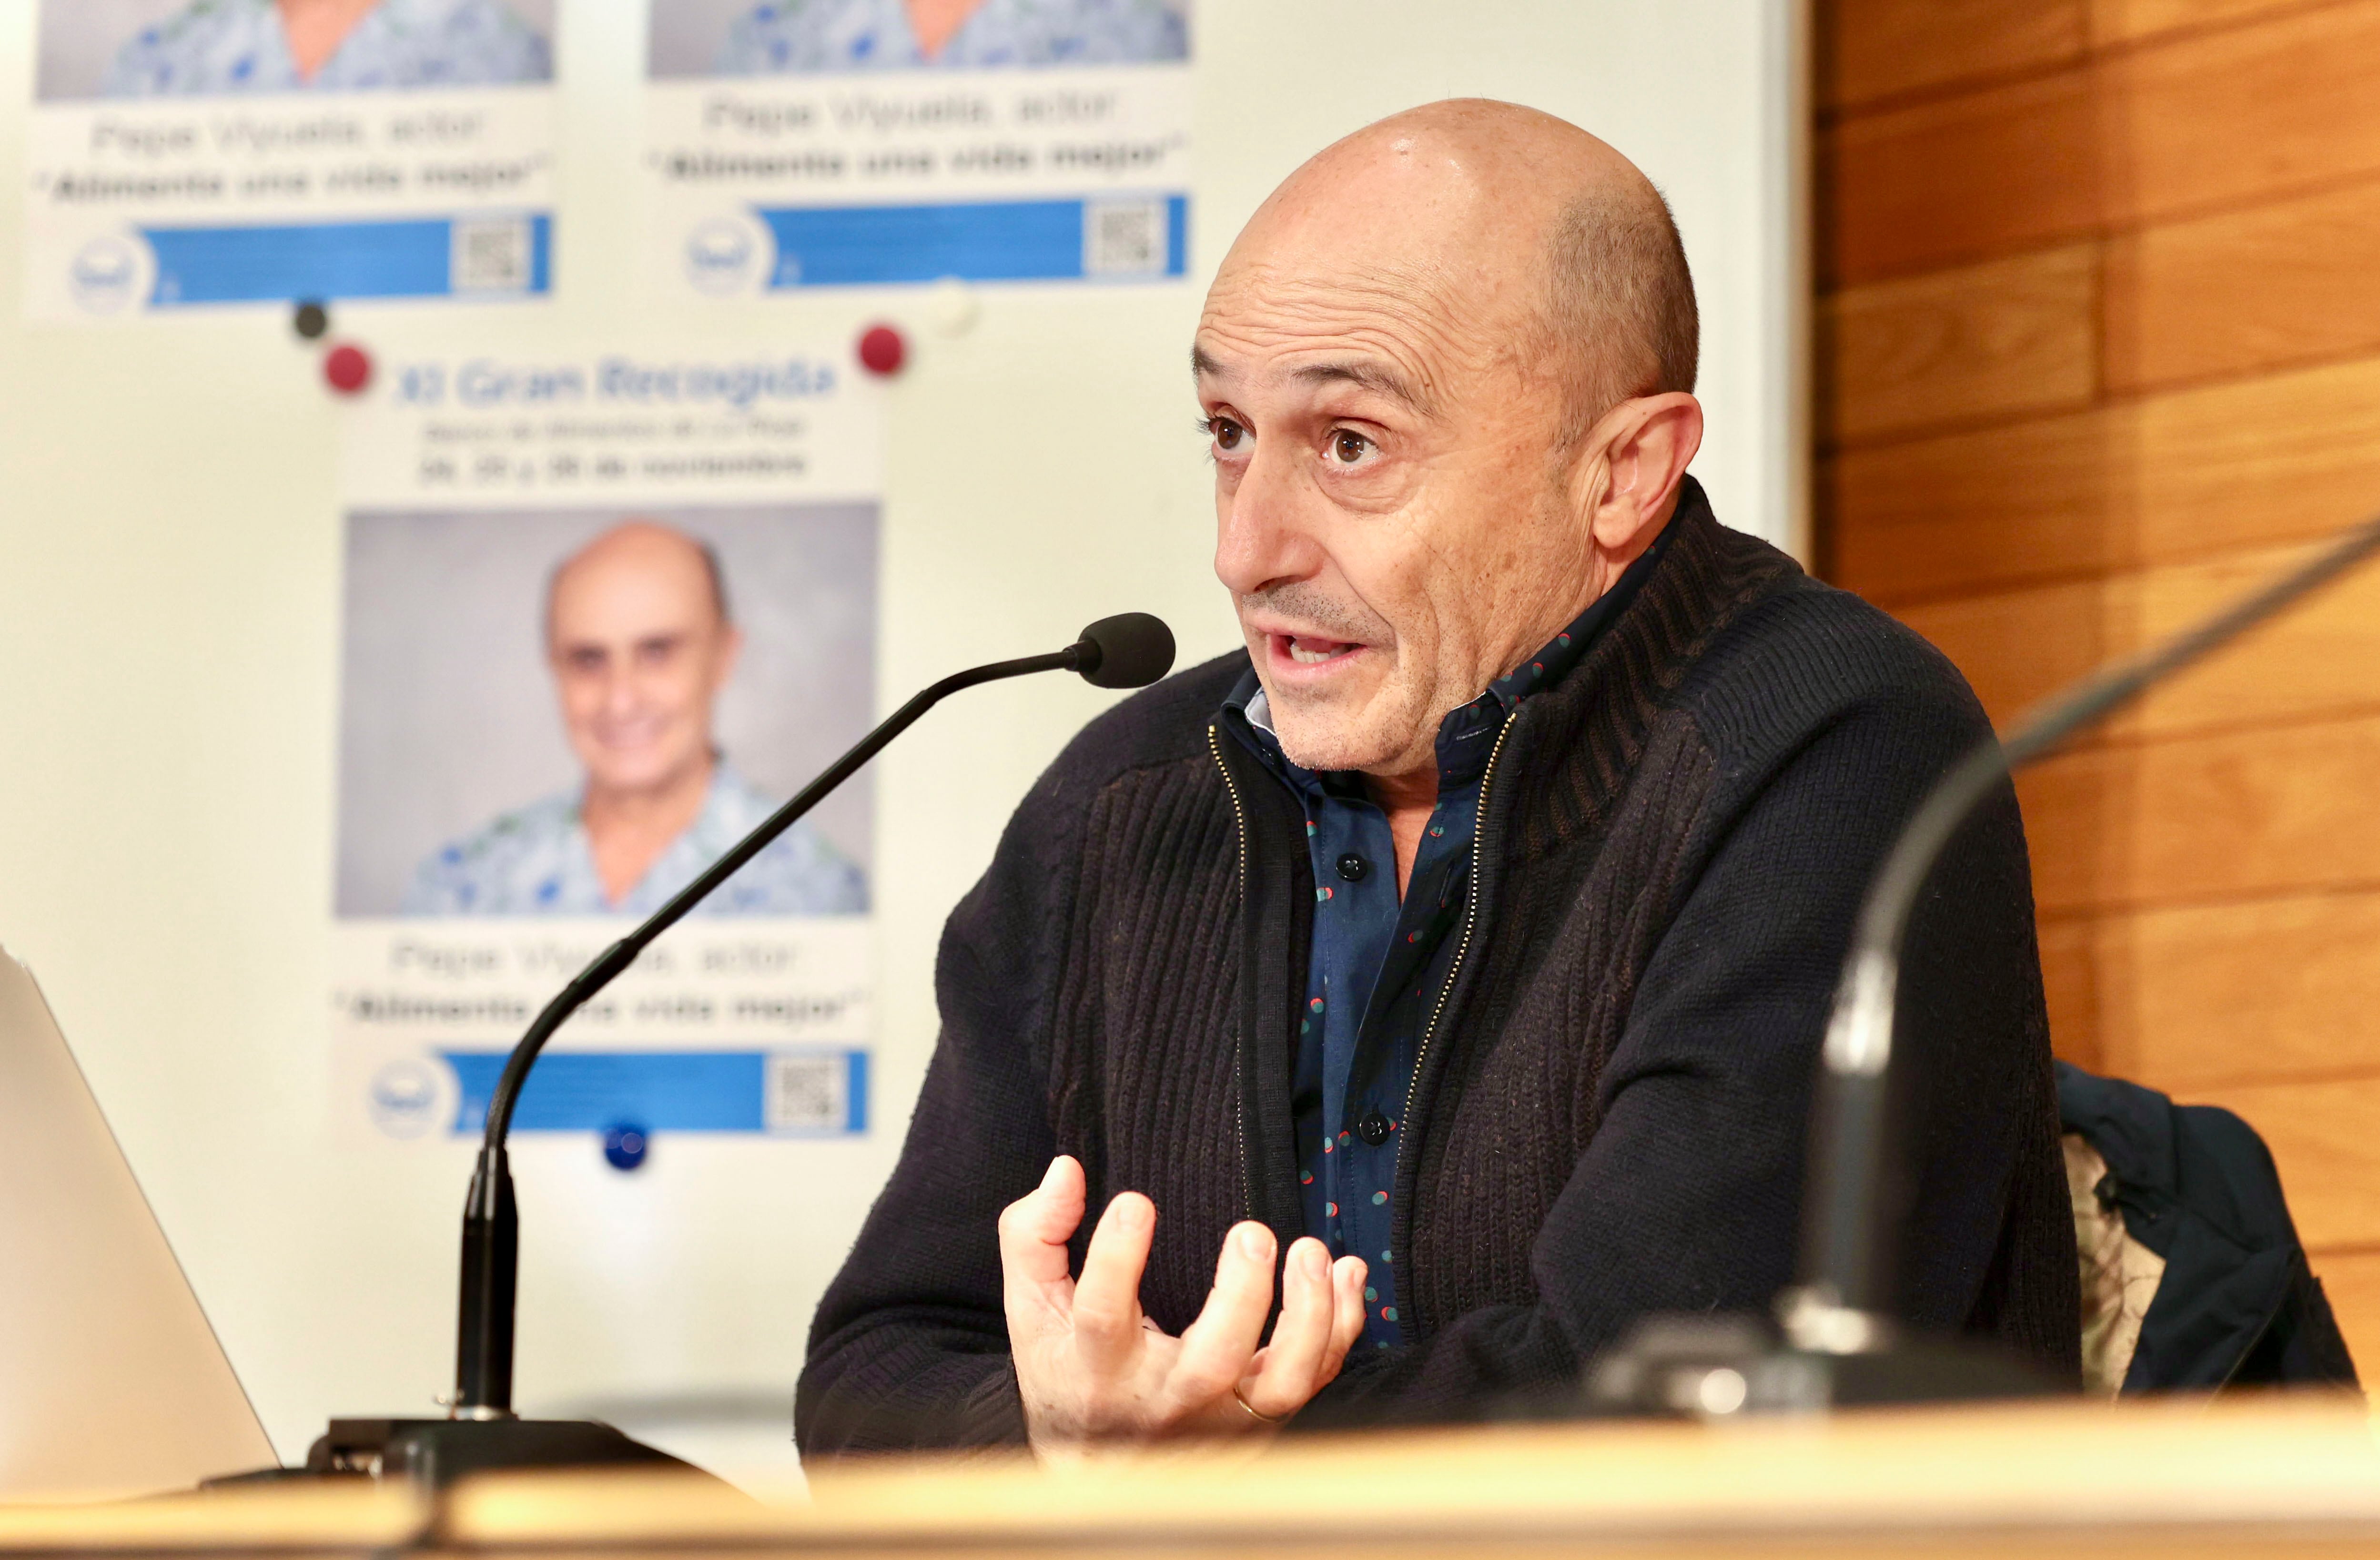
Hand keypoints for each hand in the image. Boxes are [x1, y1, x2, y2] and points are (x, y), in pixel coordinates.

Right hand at [998, 1155, 1366, 1450]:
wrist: (1102, 1470)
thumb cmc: (1068, 1368)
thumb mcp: (1033, 1307)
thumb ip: (1036, 1235)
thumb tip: (1067, 1171)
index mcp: (1098, 1369)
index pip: (1102, 1318)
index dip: (1117, 1259)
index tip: (1134, 1202)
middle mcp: (1165, 1400)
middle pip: (1212, 1363)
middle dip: (1241, 1298)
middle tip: (1252, 1234)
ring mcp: (1222, 1416)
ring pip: (1280, 1385)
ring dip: (1309, 1319)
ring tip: (1312, 1251)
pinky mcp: (1263, 1418)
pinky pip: (1315, 1381)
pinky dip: (1342, 1329)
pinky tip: (1347, 1273)